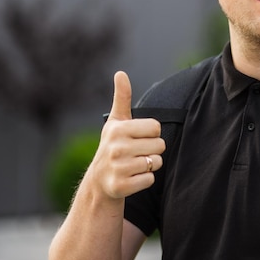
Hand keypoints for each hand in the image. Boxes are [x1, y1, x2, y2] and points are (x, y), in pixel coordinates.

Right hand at [89, 71, 165, 199]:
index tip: (138, 137)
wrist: (99, 181)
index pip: (156, 127)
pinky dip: (145, 180)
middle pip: (160, 145)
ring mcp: (118, 168)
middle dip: (153, 150)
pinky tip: (132, 178)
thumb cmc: (113, 145)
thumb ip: (122, 97)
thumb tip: (121, 73)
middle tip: (137, 153)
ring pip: (156, 162)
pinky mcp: (121, 186)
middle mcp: (117, 148)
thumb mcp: (116, 121)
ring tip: (134, 165)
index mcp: (118, 129)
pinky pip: (150, 179)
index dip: (151, 133)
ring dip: (150, 165)